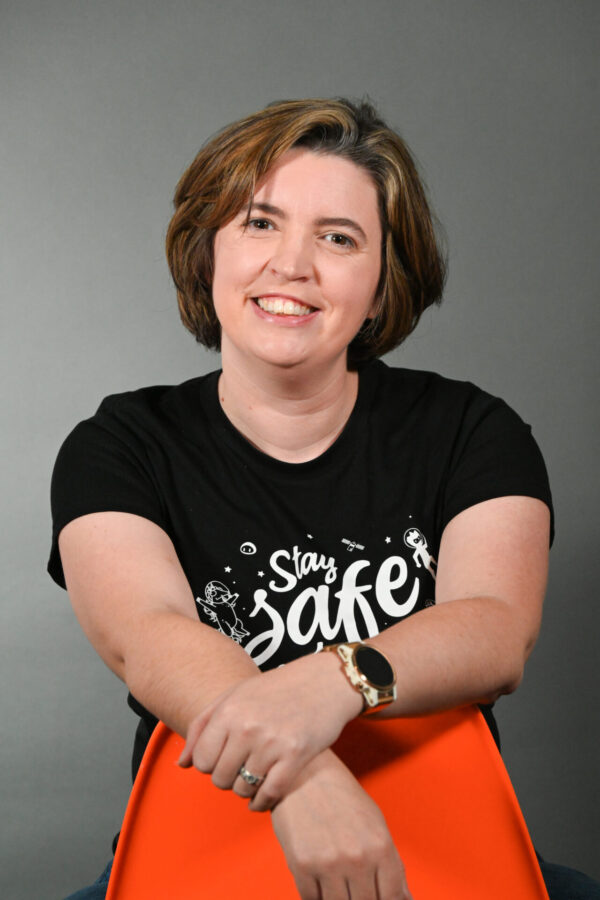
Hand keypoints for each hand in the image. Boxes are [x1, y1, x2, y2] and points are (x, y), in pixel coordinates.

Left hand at [177, 651, 362, 809]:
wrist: (324, 682)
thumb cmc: (276, 688)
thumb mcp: (234, 696)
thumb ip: (202, 727)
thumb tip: (181, 764)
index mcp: (228, 711)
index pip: (201, 761)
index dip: (209, 765)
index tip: (222, 758)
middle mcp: (247, 728)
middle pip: (220, 778)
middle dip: (227, 777)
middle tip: (241, 765)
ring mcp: (271, 744)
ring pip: (243, 789)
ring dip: (247, 788)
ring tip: (255, 773)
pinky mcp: (295, 757)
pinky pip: (269, 794)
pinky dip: (263, 801)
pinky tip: (264, 795)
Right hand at [271, 750, 412, 899]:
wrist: (302, 772)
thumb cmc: (341, 798)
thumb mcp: (374, 823)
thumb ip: (391, 864)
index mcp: (381, 846)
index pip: (392, 898)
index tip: (376, 896)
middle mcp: (358, 857)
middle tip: (352, 887)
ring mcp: (329, 863)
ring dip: (337, 899)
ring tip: (335, 884)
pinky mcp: (302, 865)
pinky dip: (316, 896)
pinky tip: (317, 882)